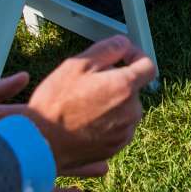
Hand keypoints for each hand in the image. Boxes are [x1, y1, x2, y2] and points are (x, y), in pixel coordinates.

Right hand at [23, 33, 154, 179]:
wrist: (41, 143)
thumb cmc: (56, 104)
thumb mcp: (77, 65)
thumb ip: (107, 49)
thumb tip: (124, 44)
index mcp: (124, 87)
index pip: (148, 66)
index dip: (136, 56)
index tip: (124, 56)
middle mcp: (131, 111)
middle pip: (132, 89)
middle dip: (115, 82)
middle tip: (88, 84)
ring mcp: (124, 132)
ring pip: (125, 109)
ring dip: (111, 103)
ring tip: (82, 106)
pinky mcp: (115, 147)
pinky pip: (117, 128)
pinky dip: (106, 123)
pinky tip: (84, 122)